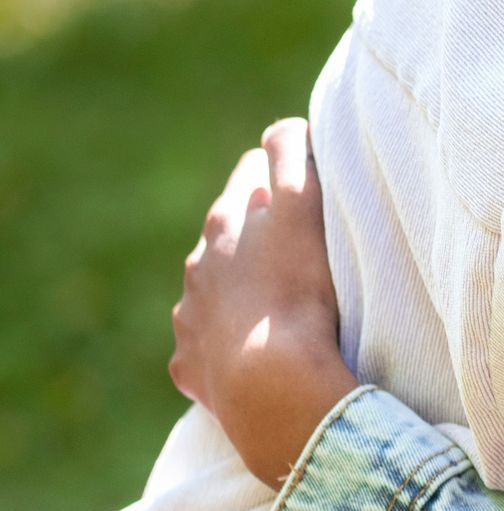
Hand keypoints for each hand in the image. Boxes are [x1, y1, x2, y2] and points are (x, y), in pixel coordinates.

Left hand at [170, 119, 356, 486]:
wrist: (272, 383)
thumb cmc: (298, 292)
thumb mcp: (303, 207)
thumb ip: (293, 153)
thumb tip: (287, 127)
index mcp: (226, 221)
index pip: (251, 175)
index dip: (280, 178)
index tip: (306, 190)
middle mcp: (199, 264)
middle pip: (227, 233)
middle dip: (254, 235)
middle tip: (297, 253)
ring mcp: (191, 316)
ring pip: (212, 292)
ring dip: (238, 294)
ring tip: (276, 311)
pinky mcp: (190, 364)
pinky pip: (203, 350)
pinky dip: (223, 347)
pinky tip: (250, 357)